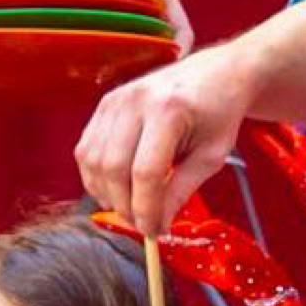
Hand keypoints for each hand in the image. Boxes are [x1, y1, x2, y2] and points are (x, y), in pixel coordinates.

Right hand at [76, 34, 257, 243]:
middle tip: (142, 224)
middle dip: (125, 205)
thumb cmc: (219, 111)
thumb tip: (159, 223)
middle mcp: (135, 100)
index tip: (155, 231)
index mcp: (168, 109)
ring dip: (106, 193)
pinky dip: (96, 176)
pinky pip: (86, 148)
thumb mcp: (212, 156)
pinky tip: (115, 188)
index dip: (146, 209)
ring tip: (130, 207)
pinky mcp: (105, 104)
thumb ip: (182, 190)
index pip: (145, 172)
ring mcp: (115, 100)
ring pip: (93, 160)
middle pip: (113, 168)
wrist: (216, 75)